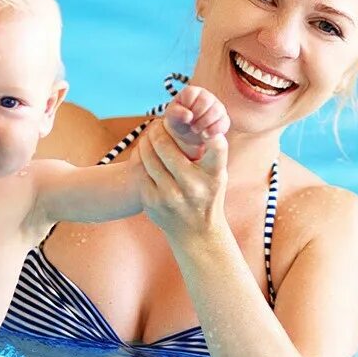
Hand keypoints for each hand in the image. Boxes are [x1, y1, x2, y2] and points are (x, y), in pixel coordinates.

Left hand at [139, 119, 228, 240]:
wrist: (196, 233)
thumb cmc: (208, 194)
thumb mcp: (217, 175)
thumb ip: (213, 151)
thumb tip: (202, 122)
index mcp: (213, 176)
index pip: (217, 147)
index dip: (209, 132)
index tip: (199, 125)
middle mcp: (193, 186)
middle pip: (166, 146)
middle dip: (158, 129)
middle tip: (157, 123)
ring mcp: (170, 196)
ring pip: (148, 156)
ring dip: (146, 140)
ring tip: (149, 134)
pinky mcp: (152, 202)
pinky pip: (140, 171)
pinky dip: (140, 157)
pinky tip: (143, 151)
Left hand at [163, 85, 230, 159]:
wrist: (188, 134)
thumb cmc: (179, 121)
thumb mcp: (172, 117)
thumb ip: (176, 113)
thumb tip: (189, 116)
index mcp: (192, 92)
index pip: (191, 93)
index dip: (186, 106)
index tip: (183, 115)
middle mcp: (206, 96)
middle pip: (206, 101)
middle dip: (196, 115)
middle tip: (190, 124)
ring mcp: (217, 107)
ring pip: (216, 110)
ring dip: (204, 123)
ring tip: (196, 129)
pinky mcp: (224, 119)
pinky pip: (223, 122)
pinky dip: (213, 130)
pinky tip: (205, 135)